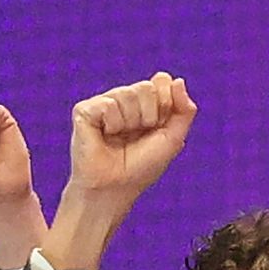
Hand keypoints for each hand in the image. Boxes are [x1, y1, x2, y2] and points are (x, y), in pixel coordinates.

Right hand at [66, 72, 195, 202]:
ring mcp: (103, 103)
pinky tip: (104, 136)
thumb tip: (177, 80)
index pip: (161, 82)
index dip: (164, 106)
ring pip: (127, 94)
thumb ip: (184, 110)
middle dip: (148, 116)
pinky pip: (108, 105)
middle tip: (135, 136)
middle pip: (146, 87)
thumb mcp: (173, 139)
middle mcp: (124, 99)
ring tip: (118, 139)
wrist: (114, 188)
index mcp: (145, 102)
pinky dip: (112, 124)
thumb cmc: (140, 167)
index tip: (155, 128)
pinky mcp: (84, 111)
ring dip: (129, 123)